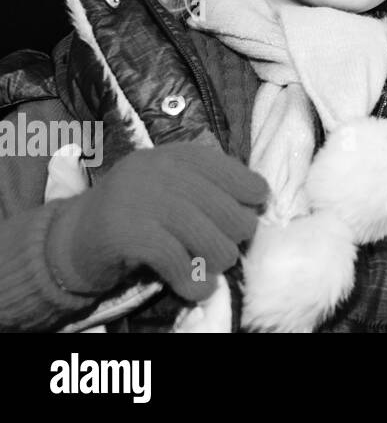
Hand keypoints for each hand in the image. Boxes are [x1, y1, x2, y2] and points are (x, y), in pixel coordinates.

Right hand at [46, 143, 267, 302]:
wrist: (72, 240)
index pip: (225, 168)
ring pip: (202, 232)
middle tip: (230, 249)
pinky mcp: (123, 231)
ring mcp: (138, 198)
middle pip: (220, 205)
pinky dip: (192, 278)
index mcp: (174, 156)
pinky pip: (174, 257)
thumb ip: (207, 189)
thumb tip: (256, 206)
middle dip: (236, 232)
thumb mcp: (171, 190)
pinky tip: (198, 288)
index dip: (248, 189)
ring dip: (218, 258)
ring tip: (214, 270)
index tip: (256, 208)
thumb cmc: (136, 217)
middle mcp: (157, 170)